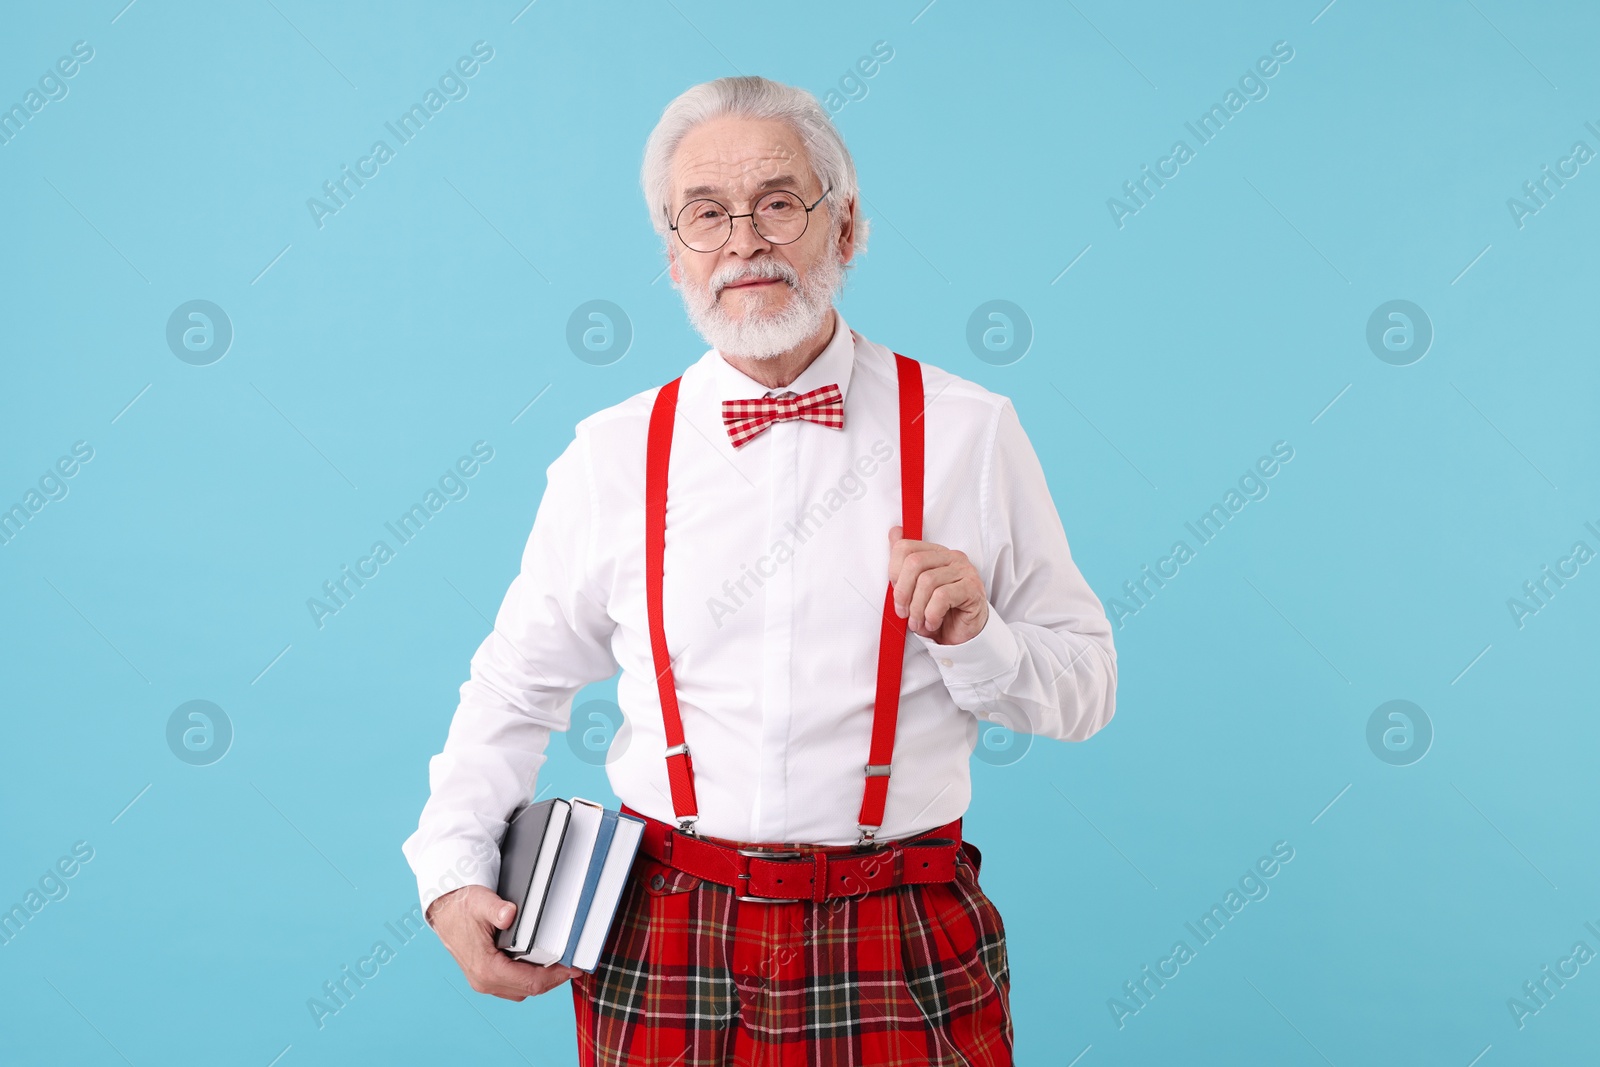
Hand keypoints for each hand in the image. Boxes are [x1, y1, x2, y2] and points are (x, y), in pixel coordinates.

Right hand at [426, 885, 582, 1000]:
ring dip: (541, 981)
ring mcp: (483, 982)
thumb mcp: (481, 902)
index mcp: (486, 969)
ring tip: (558, 966)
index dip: (555, 977)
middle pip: (528, 990)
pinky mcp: (484, 978)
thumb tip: (509, 915)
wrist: (444, 911)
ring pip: (521, 991)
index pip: (530, 983)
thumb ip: (497, 909)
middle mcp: (484, 981)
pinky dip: (528, 979)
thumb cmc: (462, 907)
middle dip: (553, 980)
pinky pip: (512, 986)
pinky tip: (539, 965)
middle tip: (571, 966)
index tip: (572, 969)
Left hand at [887, 525, 988, 644]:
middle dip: (903, 592)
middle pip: (914, 563)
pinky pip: (942, 596)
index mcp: (936, 552)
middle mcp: (951, 557)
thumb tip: (894, 532)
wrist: (962, 635)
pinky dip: (932, 614)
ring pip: (927, 582)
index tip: (896, 594)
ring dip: (917, 608)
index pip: (906, 547)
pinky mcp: (972, 588)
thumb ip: (903, 563)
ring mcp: (964, 571)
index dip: (894, 572)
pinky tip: (933, 622)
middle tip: (904, 612)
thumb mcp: (914, 589)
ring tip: (919, 622)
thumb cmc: (940, 612)